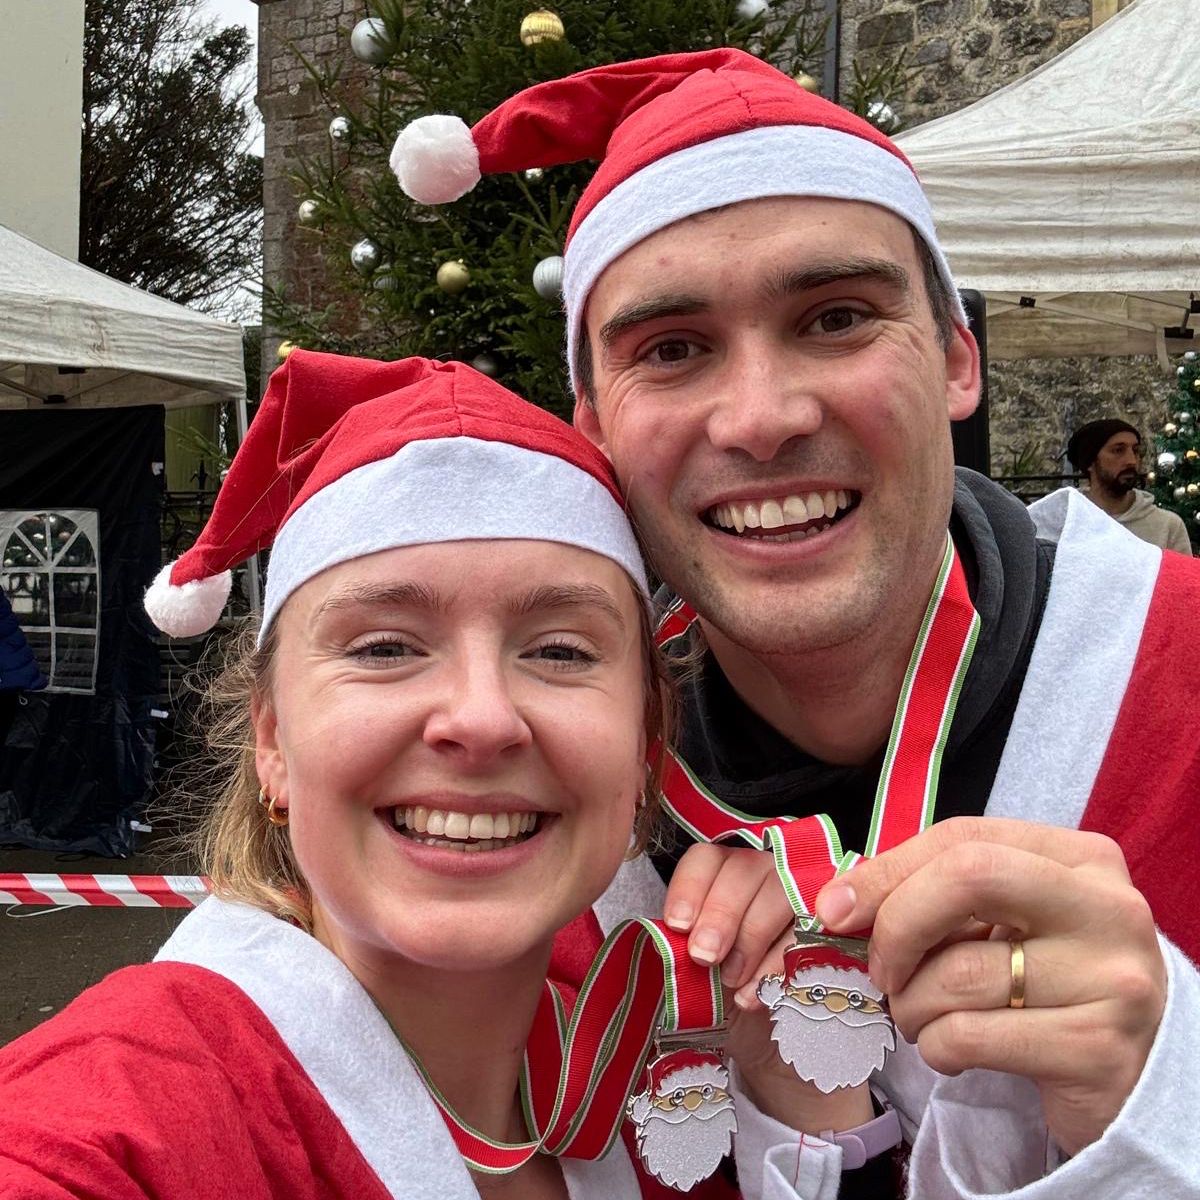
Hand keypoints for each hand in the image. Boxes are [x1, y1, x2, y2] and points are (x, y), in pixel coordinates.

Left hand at [663, 844, 873, 1133]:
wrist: (768, 1045)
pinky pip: (812, 928)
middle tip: (704, 956)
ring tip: (731, 982)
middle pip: (746, 869)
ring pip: (781, 891)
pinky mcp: (838, 924)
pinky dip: (781, 962)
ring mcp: (806, 893)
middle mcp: (765, 872)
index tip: (677, 925)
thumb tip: (665, 935)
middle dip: (721, 913)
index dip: (691, 887)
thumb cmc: (724, 995)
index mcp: (722, 874)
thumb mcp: (695, 968)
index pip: (706, 858)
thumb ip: (682, 943)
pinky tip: (757, 994)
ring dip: (752, 938)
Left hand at [814, 816, 1165, 1154]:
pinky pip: (971, 1036)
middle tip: (880, 970)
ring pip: (960, 973)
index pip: (961, 838)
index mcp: (1080, 859)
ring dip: (910, 1004)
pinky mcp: (1099, 1051)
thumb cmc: (1047, 981)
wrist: (1135, 1075)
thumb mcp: (1006, 921)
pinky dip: (936, 1046)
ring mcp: (1112, 980)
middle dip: (898, 925)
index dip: (886, 871)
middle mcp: (1107, 908)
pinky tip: (949, 1050)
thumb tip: (838, 900)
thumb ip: (936, 894)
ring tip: (917, 1017)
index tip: (836, 910)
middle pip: (968, 878)